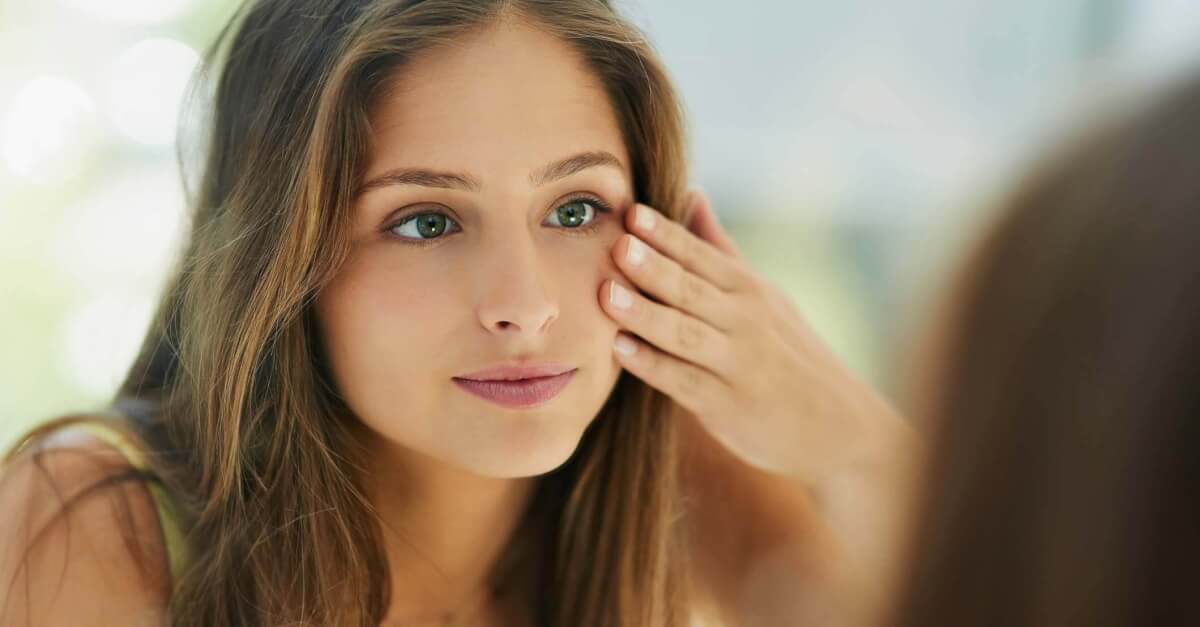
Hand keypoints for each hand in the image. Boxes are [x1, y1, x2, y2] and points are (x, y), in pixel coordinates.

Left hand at [601, 190, 881, 479]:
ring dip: (646, 313)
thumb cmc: (788, 353)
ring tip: (607, 294)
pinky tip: (620, 350)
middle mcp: (744, 319)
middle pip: (691, 289)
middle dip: (653, 266)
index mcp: (747, 288)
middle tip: (617, 243)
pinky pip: (684, 381)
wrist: (838, 423)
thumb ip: (719, 247)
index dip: (665, 234)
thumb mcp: (762, 294)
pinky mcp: (728, 404)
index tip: (630, 210)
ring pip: (685, 333)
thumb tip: (691, 193)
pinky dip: (654, 365)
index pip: (700, 255)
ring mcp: (737, 362)